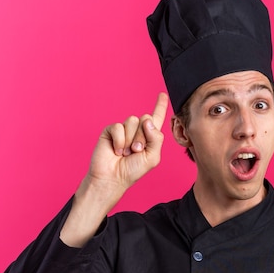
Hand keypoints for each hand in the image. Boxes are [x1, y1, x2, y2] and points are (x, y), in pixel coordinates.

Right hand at [61, 93, 168, 246]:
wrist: (112, 178)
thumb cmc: (133, 170)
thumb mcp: (153, 157)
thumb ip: (156, 138)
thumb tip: (146, 119)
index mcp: (149, 137)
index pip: (156, 118)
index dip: (160, 106)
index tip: (162, 94)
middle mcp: (137, 130)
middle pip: (146, 118)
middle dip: (143, 136)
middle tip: (136, 151)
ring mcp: (124, 130)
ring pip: (133, 121)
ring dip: (131, 139)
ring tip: (125, 153)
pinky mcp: (111, 130)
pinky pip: (119, 127)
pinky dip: (119, 140)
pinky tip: (116, 150)